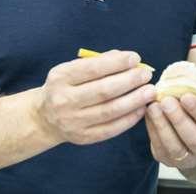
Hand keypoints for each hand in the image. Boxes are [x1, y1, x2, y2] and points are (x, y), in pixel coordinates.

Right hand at [35, 50, 155, 144]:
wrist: (45, 117)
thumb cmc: (67, 86)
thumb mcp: (73, 69)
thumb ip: (98, 62)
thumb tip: (128, 59)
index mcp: (61, 78)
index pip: (92, 69)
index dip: (117, 63)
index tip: (135, 58)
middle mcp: (64, 100)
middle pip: (103, 91)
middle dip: (129, 81)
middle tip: (146, 75)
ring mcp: (73, 121)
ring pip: (110, 111)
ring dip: (134, 100)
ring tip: (150, 91)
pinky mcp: (82, 137)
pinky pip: (111, 129)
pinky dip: (129, 119)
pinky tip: (142, 108)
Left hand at [145, 94, 195, 169]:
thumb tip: (181, 77)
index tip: (186, 96)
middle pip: (194, 139)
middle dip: (179, 119)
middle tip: (167, 100)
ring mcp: (188, 160)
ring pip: (175, 148)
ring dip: (162, 126)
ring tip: (153, 106)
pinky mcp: (168, 160)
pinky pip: (159, 148)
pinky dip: (152, 129)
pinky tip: (148, 112)